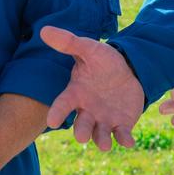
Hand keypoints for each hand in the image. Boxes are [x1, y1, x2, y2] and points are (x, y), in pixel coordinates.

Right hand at [40, 26, 145, 149]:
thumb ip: (68, 42)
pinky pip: (122, 135)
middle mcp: (87, 110)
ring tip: (104, 144)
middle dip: (81, 132)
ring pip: (99, 135)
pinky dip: (125, 140)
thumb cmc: (103, 61)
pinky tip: (129, 142)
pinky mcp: (121, 124)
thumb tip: (44, 29)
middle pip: (81, 125)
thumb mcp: (88, 49)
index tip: (52, 121)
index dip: (57, 113)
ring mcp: (104, 120)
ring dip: (101, 141)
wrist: (129, 69)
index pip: (63, 104)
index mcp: (76, 94)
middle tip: (81, 136)